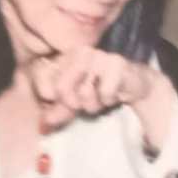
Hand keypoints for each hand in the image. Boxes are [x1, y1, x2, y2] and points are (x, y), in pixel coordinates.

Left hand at [25, 45, 176, 150]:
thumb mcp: (76, 102)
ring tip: (103, 96)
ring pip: (84, 92)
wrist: (133, 85)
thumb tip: (43, 125)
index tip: (73, 103)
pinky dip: (110, 100)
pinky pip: (104, 93)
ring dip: (95, 103)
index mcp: (65, 57)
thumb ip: (59, 111)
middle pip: (62, 89)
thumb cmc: (101, 90)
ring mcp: (99, 55)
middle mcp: (80, 52)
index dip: (59, 101)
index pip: (48, 84)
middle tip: (90, 101)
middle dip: (76, 103)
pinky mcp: (117, 63)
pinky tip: (116, 92)